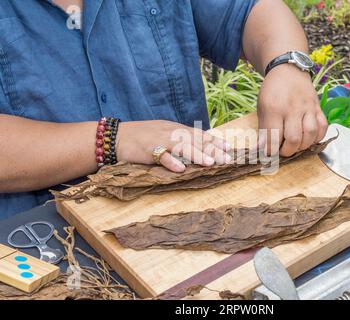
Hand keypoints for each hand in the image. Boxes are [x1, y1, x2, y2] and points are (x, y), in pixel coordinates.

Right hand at [116, 120, 230, 171]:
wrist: (114, 137)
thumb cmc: (140, 137)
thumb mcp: (163, 134)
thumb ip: (178, 140)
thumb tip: (197, 147)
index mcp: (175, 129)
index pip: (198, 134)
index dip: (213, 141)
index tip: (228, 148)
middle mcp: (170, 132)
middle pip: (194, 140)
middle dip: (212, 150)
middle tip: (227, 159)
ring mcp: (159, 140)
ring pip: (181, 146)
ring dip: (196, 154)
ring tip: (210, 163)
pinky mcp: (147, 149)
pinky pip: (160, 155)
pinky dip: (170, 161)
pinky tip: (180, 168)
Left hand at [257, 64, 327, 156]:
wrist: (288, 71)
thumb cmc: (272, 92)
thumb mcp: (262, 107)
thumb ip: (263, 129)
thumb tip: (262, 149)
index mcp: (274, 109)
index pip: (274, 137)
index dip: (271, 150)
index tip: (269, 153)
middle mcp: (292, 108)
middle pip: (294, 139)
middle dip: (287, 151)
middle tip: (282, 150)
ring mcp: (307, 108)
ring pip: (310, 134)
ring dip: (303, 145)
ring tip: (295, 145)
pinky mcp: (318, 107)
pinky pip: (323, 126)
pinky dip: (317, 137)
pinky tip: (309, 139)